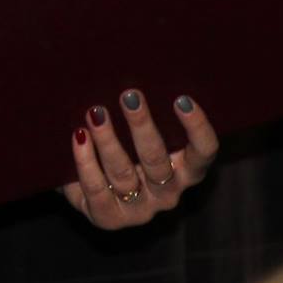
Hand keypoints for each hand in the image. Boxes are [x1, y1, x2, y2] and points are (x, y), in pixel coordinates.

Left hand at [61, 91, 218, 229]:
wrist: (87, 182)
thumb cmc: (124, 144)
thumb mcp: (139, 130)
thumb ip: (144, 109)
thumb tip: (136, 63)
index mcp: (185, 170)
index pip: (203, 153)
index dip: (197, 128)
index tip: (182, 99)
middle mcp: (167, 192)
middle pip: (156, 160)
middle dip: (142, 126)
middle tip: (129, 96)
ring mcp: (139, 209)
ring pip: (123, 173)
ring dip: (108, 140)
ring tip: (95, 112)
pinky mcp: (109, 218)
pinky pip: (96, 189)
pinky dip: (85, 161)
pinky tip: (79, 136)